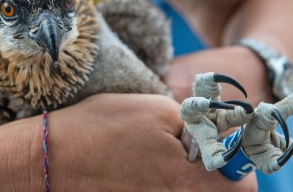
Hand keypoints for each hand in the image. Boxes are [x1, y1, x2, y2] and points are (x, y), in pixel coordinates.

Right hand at [0, 94, 256, 190]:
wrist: (49, 159)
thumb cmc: (100, 128)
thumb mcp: (157, 109)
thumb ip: (199, 122)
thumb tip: (218, 134)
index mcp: (189, 182)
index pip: (244, 186)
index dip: (241, 164)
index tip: (228, 147)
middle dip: (213, 169)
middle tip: (194, 148)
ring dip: (187, 174)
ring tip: (163, 154)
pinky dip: (164, 181)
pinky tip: (144, 166)